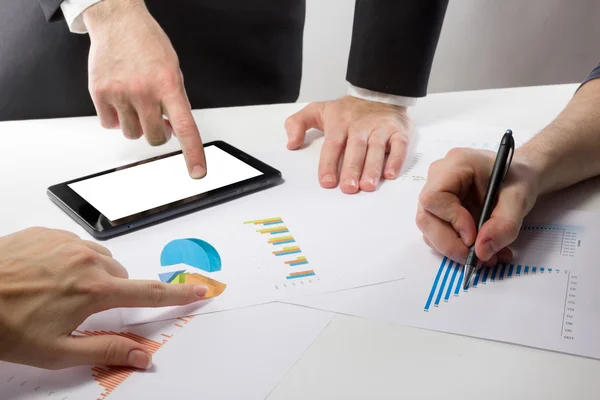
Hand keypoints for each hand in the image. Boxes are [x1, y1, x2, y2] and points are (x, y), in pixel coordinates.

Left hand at [0, 227, 206, 369]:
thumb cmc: (5, 324)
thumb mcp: (58, 351)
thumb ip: (107, 351)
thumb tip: (142, 356)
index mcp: (94, 290)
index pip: (149, 292)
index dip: (178, 294)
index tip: (198, 290)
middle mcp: (86, 260)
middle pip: (120, 275)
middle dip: (113, 291)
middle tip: (85, 308)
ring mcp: (66, 242)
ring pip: (99, 257)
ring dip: (93, 273)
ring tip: (62, 291)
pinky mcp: (47, 232)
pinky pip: (74, 244)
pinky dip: (71, 259)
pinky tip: (48, 274)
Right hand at [84, 0, 205, 177]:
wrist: (118, 21)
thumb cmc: (148, 44)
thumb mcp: (173, 69)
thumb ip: (176, 100)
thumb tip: (175, 128)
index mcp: (168, 85)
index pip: (185, 127)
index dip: (193, 153)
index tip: (197, 171)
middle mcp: (144, 91)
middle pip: (156, 137)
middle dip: (159, 131)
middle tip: (156, 115)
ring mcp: (120, 93)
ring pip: (132, 134)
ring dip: (136, 125)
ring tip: (136, 102)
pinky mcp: (99, 93)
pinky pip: (109, 124)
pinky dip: (115, 118)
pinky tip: (119, 100)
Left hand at [285, 96, 410, 193]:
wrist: (379, 92)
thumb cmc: (348, 110)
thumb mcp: (318, 110)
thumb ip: (298, 123)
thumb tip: (291, 143)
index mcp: (340, 123)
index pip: (333, 145)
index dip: (329, 164)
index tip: (327, 182)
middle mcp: (360, 126)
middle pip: (355, 149)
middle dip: (352, 169)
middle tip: (349, 188)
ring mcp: (380, 128)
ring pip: (376, 149)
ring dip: (372, 168)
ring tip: (367, 185)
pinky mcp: (398, 131)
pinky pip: (399, 146)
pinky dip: (396, 160)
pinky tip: (390, 174)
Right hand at [416, 148, 541, 264]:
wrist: (518, 177)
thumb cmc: (518, 179)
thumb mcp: (519, 199)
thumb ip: (504, 225)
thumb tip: (481, 251)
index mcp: (455, 165)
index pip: (434, 198)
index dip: (451, 221)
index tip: (474, 238)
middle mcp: (437, 178)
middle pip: (426, 217)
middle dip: (450, 243)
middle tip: (478, 258)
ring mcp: (434, 194)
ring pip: (429, 229)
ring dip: (454, 249)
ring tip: (487, 256)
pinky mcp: (438, 210)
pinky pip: (437, 233)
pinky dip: (457, 247)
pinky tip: (482, 249)